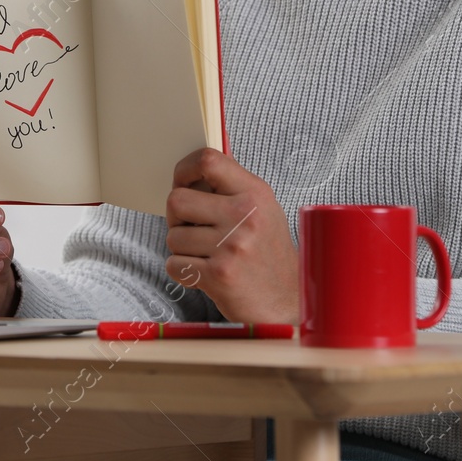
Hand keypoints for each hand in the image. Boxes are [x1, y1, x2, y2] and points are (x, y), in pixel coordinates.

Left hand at [165, 148, 299, 322]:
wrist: (288, 300)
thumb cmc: (269, 253)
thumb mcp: (263, 209)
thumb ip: (232, 186)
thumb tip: (196, 166)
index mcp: (255, 193)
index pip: (208, 160)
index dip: (184, 169)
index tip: (182, 182)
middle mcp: (245, 216)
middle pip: (177, 200)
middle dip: (177, 218)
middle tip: (193, 229)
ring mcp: (232, 246)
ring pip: (173, 236)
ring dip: (182, 249)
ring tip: (207, 256)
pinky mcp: (219, 276)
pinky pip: (174, 264)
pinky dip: (182, 271)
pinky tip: (205, 273)